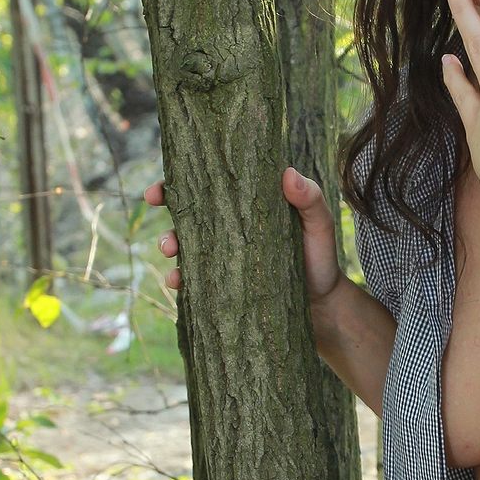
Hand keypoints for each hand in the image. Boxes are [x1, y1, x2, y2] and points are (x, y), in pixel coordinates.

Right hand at [143, 168, 342, 307]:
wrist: (322, 306)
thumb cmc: (320, 258)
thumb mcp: (319, 225)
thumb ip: (310, 199)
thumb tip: (288, 173)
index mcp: (246, 203)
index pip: (208, 185)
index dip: (177, 183)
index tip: (157, 190)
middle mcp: (228, 226)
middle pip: (186, 212)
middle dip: (165, 213)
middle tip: (157, 212)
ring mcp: (222, 255)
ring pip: (184, 244)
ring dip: (169, 244)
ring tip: (172, 252)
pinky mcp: (222, 283)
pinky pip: (192, 279)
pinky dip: (180, 280)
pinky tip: (178, 283)